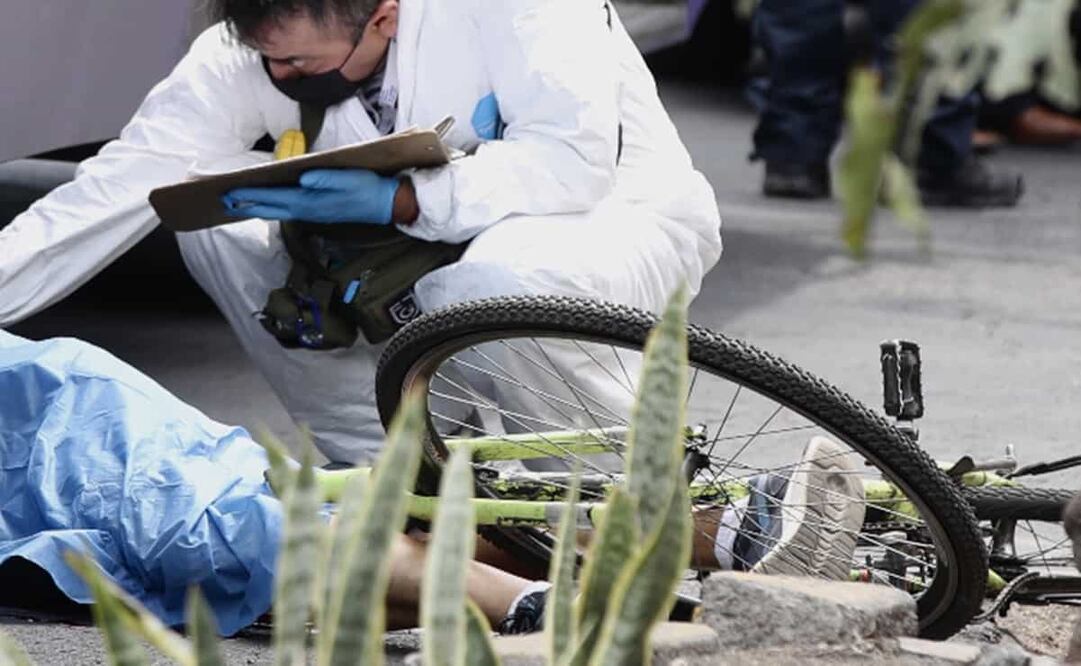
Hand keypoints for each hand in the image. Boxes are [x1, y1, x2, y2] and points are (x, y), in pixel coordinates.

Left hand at [222, 169, 400, 224]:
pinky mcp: (319, 211)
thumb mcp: (348, 179)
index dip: (252, 196)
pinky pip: (289, 211)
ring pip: (279, 212)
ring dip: (258, 207)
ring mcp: (314, 213)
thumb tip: (302, 178)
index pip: (275, 198)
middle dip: (248, 205)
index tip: (231, 194)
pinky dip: (274, 208)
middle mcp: (309, 210)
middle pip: (272, 209)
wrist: (386, 204)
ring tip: (239, 204)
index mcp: (313, 200)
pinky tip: (268, 204)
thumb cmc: (368, 188)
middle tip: (224, 202)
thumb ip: (325, 179)